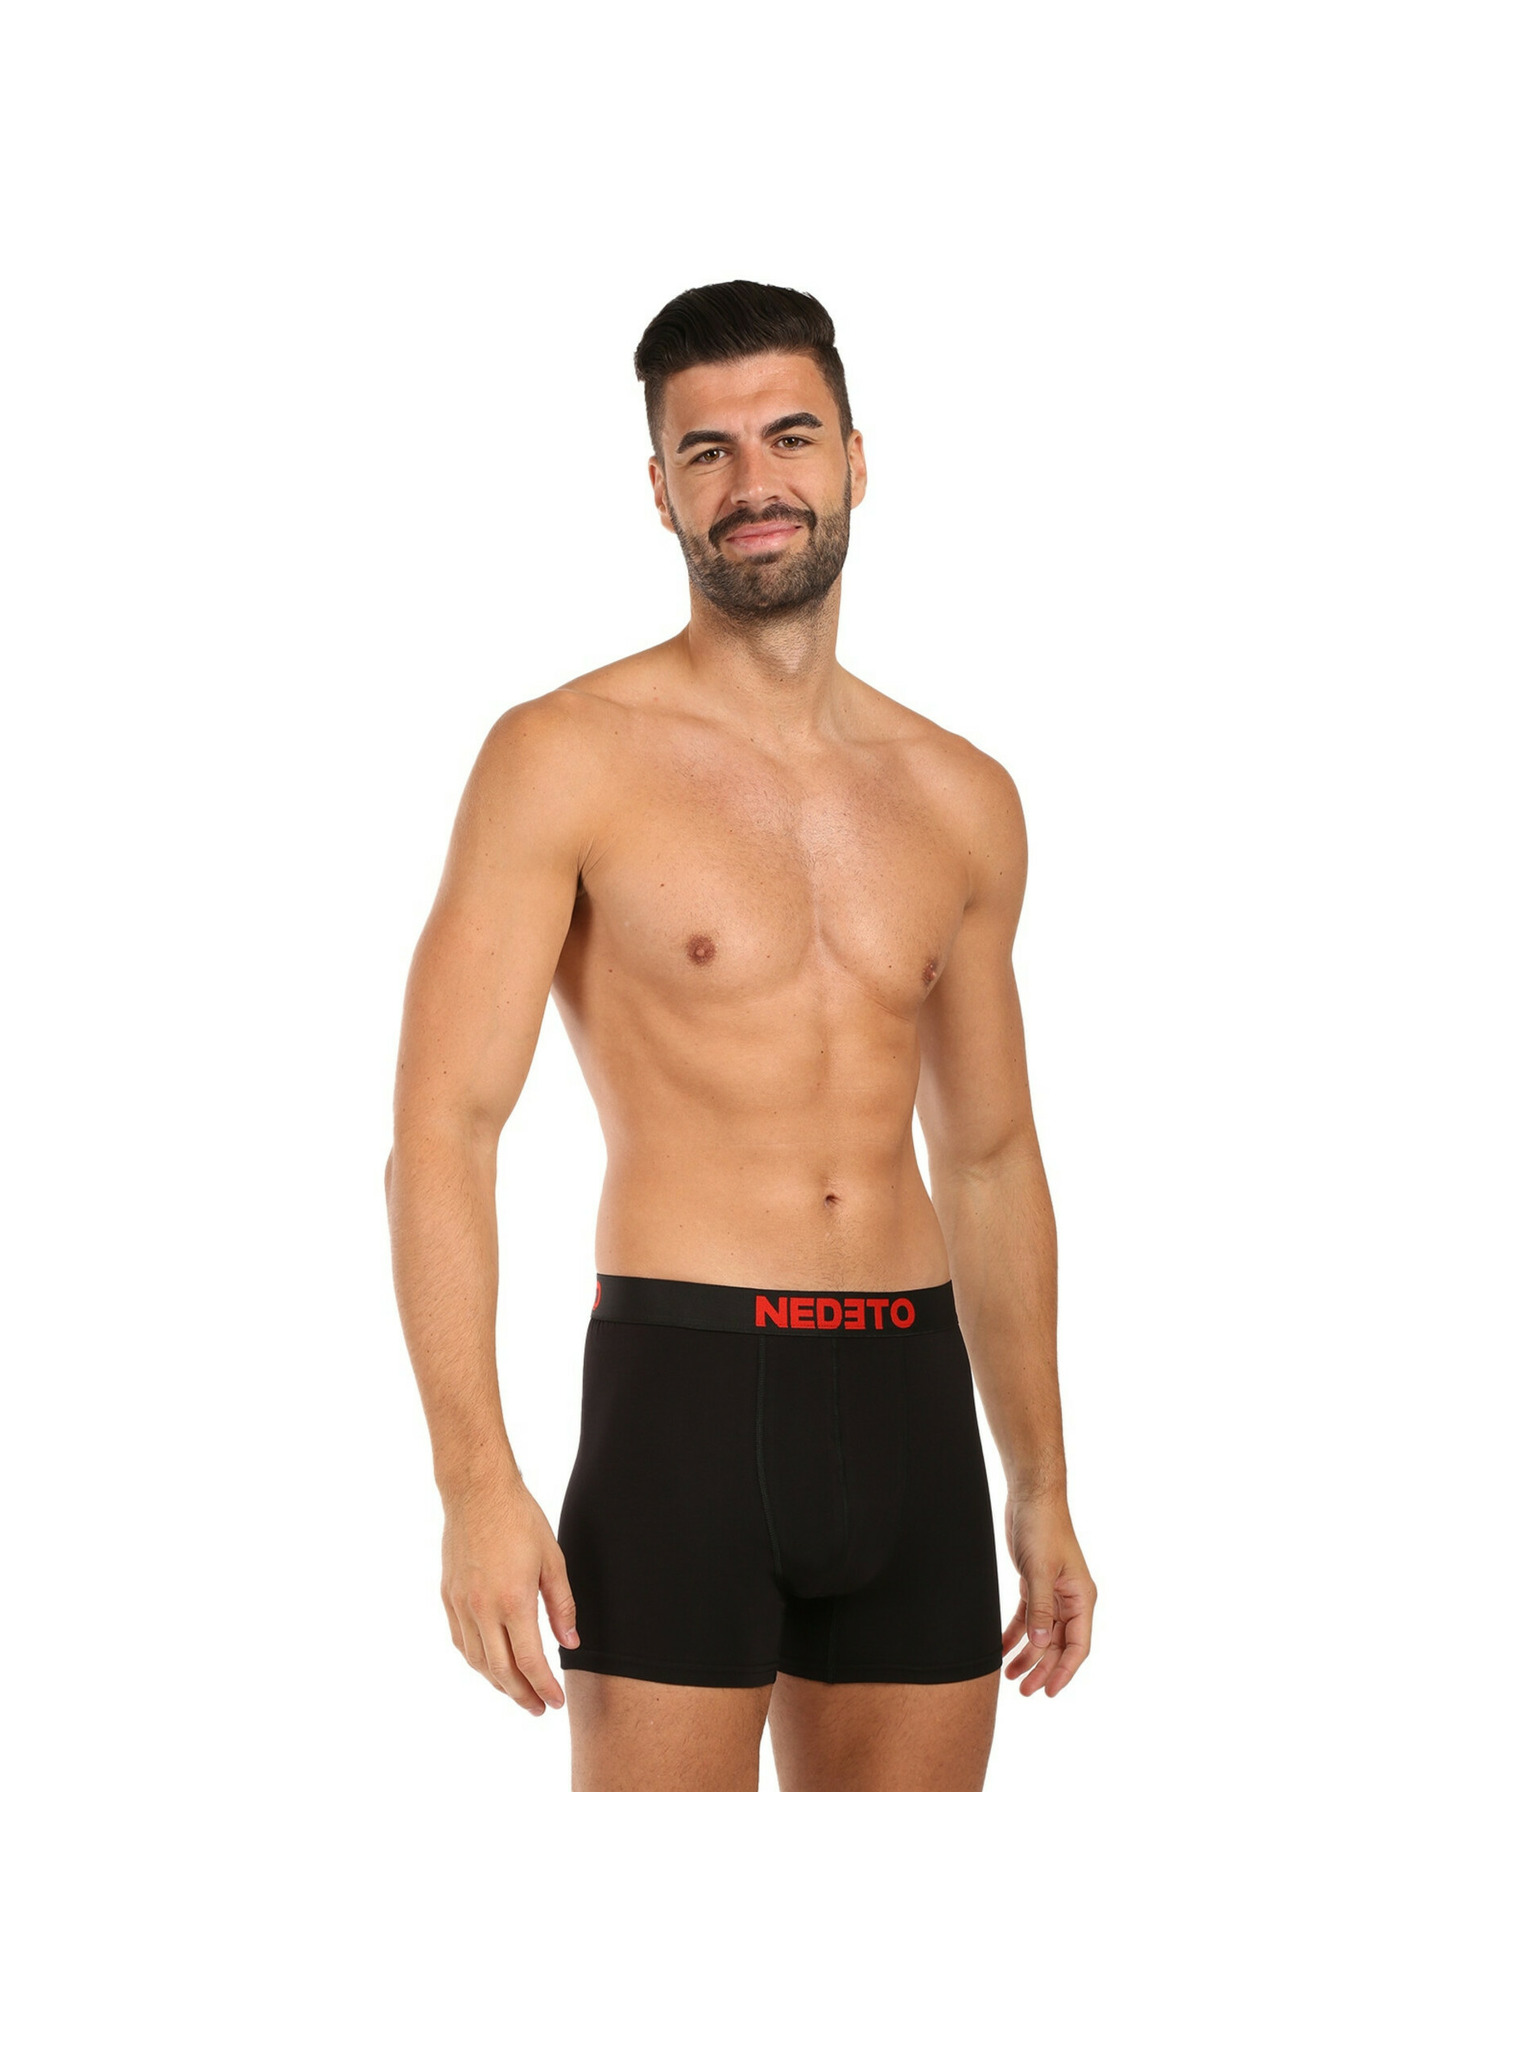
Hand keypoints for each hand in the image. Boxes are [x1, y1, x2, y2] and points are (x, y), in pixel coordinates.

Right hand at [440, 1479, 579, 1713]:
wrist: (477, 1491)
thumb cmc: (520, 1519)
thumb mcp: (553, 1560)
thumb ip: (562, 1606)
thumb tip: (570, 1643)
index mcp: (513, 1600)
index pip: (529, 1661)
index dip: (543, 1686)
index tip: (555, 1701)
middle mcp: (483, 1608)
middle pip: (501, 1670)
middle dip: (522, 1695)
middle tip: (539, 1708)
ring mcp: (461, 1604)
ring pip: (477, 1661)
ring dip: (498, 1683)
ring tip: (518, 1692)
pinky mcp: (448, 1596)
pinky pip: (461, 1641)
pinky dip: (476, 1661)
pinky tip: (490, 1664)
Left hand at [1001, 1491, 1095, 1697]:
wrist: (1031, 1496)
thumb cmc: (1042, 1528)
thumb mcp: (1039, 1570)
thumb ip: (1040, 1609)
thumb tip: (1039, 1645)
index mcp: (1081, 1598)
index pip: (1078, 1646)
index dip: (1064, 1671)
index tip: (1048, 1691)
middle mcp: (1071, 1599)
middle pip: (1058, 1644)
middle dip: (1041, 1668)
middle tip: (1023, 1691)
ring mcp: (1053, 1593)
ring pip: (1041, 1634)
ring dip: (1027, 1655)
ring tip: (1009, 1675)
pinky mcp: (1034, 1584)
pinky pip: (1028, 1617)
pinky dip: (1015, 1634)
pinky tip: (1002, 1648)